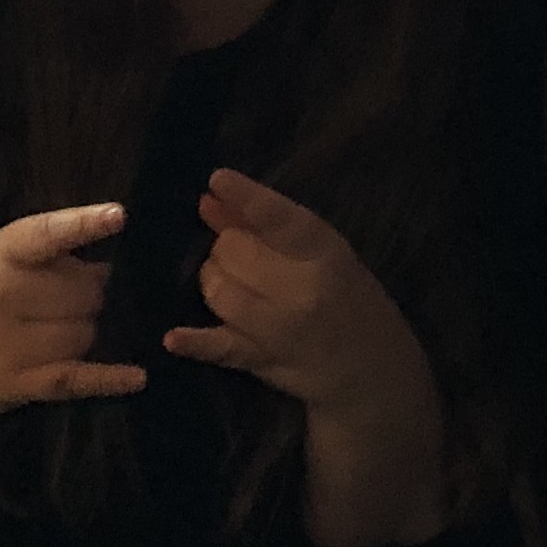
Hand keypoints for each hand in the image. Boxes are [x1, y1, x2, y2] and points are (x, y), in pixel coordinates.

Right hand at [0, 202, 148, 423]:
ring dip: (86, 329)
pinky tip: (137, 377)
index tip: (119, 216)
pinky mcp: (17, 385)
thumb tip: (104, 265)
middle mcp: (4, 296)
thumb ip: (38, 259)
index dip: (84, 223)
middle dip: (89, 293)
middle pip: (83, 291)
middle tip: (73, 298)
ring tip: (64, 328)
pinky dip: (110, 379)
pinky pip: (75, 379)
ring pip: (84, 332)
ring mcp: (11, 344)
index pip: (46, 233)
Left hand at [163, 167, 436, 424]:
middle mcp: (303, 288)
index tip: (216, 179)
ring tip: (227, 282)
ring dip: (213, 281)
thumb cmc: (346, 296)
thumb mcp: (320, 252)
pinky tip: (173, 338)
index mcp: (324, 250)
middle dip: (225, 248)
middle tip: (238, 255)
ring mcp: (281, 327)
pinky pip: (221, 348)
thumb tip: (211, 196)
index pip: (278, 215)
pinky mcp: (262, 360)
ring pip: (220, 292)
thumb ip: (265, 224)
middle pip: (235, 252)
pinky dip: (195, 342)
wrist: (372, 368)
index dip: (244, 196)